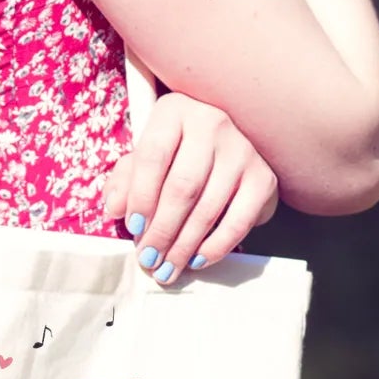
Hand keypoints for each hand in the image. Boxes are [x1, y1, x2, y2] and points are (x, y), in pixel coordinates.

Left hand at [101, 90, 279, 283]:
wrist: (226, 148)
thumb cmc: (175, 153)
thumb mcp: (144, 158)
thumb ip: (124, 180)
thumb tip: (115, 208)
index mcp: (175, 111)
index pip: (153, 156)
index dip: (140, 196)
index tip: (133, 228)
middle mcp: (212, 123)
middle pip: (182, 187)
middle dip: (162, 231)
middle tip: (148, 259)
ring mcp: (242, 150)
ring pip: (208, 208)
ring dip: (184, 246)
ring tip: (167, 268)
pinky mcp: (263, 177)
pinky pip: (239, 221)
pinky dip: (216, 246)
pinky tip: (197, 259)